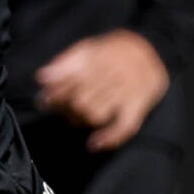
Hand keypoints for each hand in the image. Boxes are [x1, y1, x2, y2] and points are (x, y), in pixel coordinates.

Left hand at [33, 28, 170, 151]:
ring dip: (82, 121)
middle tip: (62, 109)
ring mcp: (126, 91)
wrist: (151, 49)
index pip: (68, 83)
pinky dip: (109, 138)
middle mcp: (112, 75)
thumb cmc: (111, 52)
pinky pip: (125, 127)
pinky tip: (93, 144)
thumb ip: (64, 63)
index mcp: (96, 60)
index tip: (45, 100)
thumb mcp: (86, 49)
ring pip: (96, 116)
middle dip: (66, 109)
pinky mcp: (138, 105)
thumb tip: (41, 78)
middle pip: (79, 102)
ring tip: (77, 117)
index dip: (53, 95)